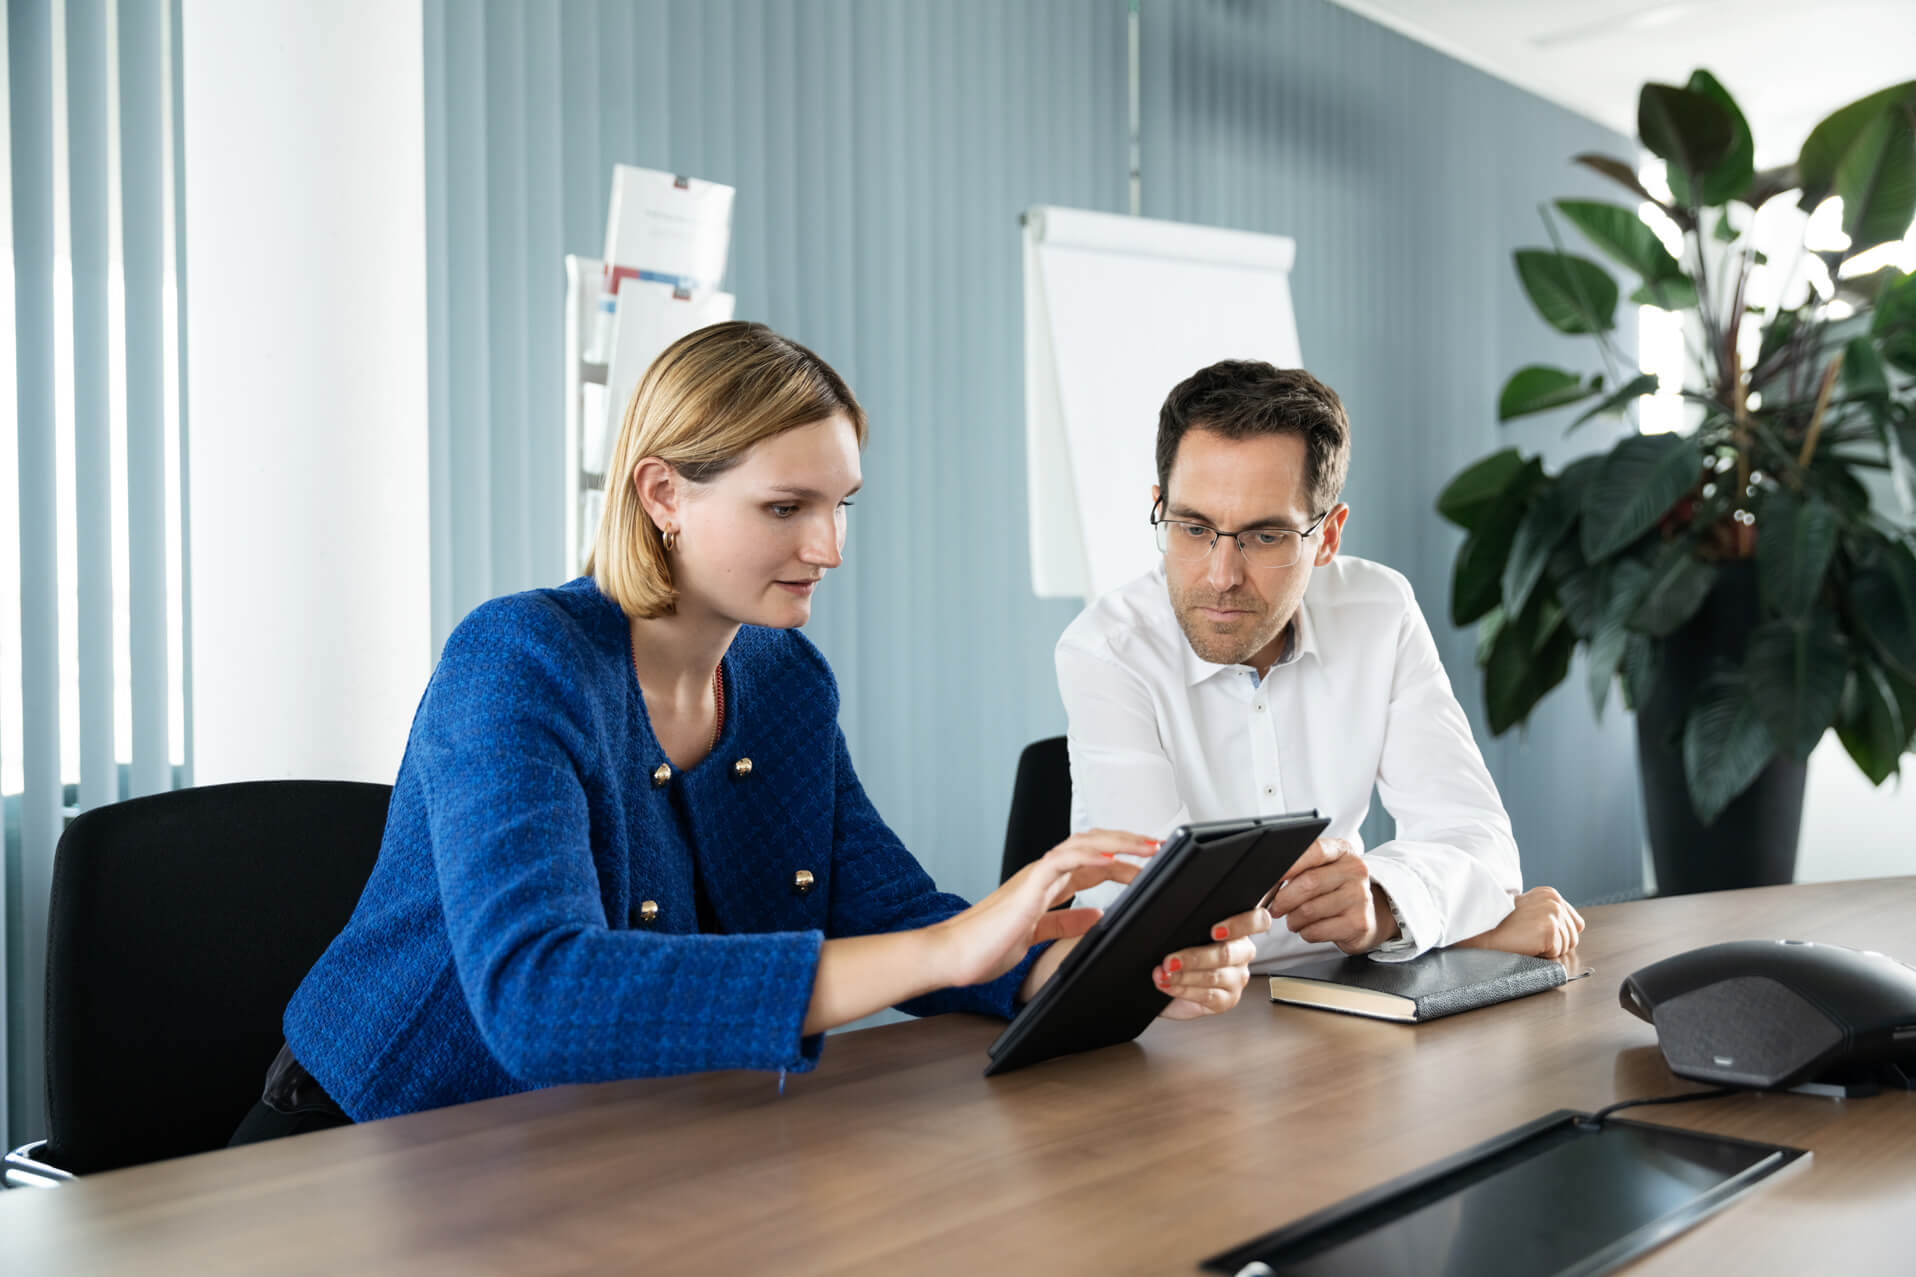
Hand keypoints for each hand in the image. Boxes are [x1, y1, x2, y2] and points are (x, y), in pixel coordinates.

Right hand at [933, 830, 1155, 989]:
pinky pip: (1060, 862)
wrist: (952, 956)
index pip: (1091, 865)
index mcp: (1045, 886)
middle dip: (1126, 844)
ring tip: (1145, 845)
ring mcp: (1034, 877)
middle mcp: (1042, 875)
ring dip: (1116, 843)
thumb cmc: (986, 946)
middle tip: (1157, 847)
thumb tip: (1096, 915)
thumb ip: (1064, 923)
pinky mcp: (1026, 887)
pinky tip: (1110, 858)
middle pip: (1091, 846)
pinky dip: (1087, 856)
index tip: (1150, 866)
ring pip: (1081, 845)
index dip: (1122, 862)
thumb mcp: (1037, 935)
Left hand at [1154, 906, 1271, 1018]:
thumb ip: (1184, 914)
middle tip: (1170, 959)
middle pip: (1227, 953)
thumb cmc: (1177, 950)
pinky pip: (1207, 995)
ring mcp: (1236, 978)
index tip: (1215, 930)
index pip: (1257, 921)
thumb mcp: (1182, 927)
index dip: (1240, 924)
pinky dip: (1183, 989)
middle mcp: (1242, 953)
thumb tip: (1162, 895)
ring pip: (1214, 976)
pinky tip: (1169, 985)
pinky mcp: (1226, 1000)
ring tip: (1163, 973)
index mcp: (1238, 929)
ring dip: (1183, 975)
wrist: (1164, 982)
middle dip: (1193, 957)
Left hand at [1266, 837, 1396, 953]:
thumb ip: (1301, 868)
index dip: (1289, 864)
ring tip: (1294, 919)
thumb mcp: (1324, 870)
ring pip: (1309, 910)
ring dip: (1293, 919)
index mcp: (1342, 851)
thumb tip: (1268, 881)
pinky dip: (1305, 932)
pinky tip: (1309, 928)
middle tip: (1275, 907)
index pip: (1314, 850)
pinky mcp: (1359, 923)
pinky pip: (1317, 930)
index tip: (1270, 877)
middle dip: (1284, 898)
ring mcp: (1360, 897)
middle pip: (1309, 883)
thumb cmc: (1336, 891)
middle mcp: (1355, 871)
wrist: (1368, 916)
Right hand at [1454, 886, 1584, 958]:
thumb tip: (1575, 928)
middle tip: (1530, 937)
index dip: (1559, 934)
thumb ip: (1552, 914)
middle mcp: (1555, 900)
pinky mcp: (1550, 928)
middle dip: (1555, 942)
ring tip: (1528, 940)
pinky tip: (1527, 944)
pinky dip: (1544, 954)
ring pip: (1568, 945)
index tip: (1538, 933)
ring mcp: (1553, 913)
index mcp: (1551, 893)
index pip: (1575, 923)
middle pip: (1573, 935)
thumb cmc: (1503, 925)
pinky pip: (1558, 951)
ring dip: (1549, 949)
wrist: (1483, 931)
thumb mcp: (1531, 910)